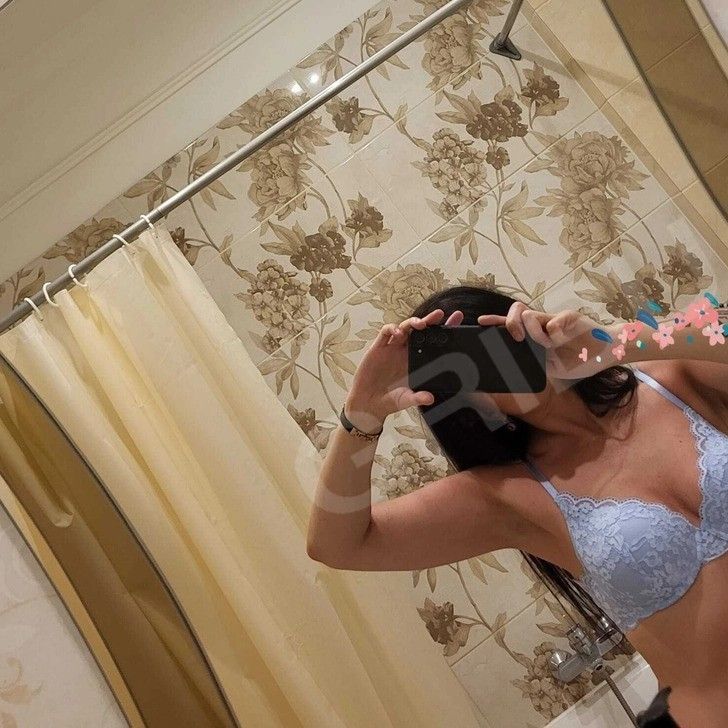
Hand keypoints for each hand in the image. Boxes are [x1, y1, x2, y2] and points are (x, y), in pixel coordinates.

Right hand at [345, 308, 463, 430]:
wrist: (368, 403)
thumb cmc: (390, 400)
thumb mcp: (407, 400)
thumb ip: (418, 398)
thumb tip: (430, 398)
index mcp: (416, 361)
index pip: (432, 343)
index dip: (443, 331)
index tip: (455, 322)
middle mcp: (405, 352)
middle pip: (420, 331)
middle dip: (430, 320)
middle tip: (440, 314)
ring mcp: (392, 348)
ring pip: (405, 327)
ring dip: (412, 322)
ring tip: (420, 324)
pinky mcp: (378, 348)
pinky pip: (385, 332)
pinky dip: (392, 329)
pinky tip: (398, 333)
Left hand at [478, 302, 613, 378]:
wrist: (605, 352)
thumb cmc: (576, 360)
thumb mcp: (548, 367)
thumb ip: (530, 365)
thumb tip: (505, 374)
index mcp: (534, 336)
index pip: (509, 325)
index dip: (495, 322)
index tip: (480, 323)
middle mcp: (542, 325)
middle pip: (517, 312)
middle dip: (510, 323)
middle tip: (517, 338)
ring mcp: (556, 320)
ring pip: (533, 315)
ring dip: (534, 330)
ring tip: (546, 343)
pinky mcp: (572, 318)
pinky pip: (559, 319)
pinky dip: (556, 330)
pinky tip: (560, 339)